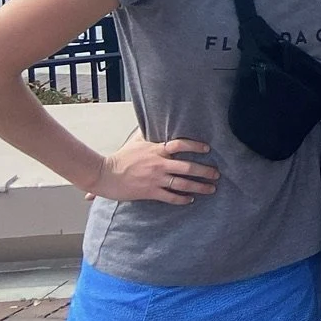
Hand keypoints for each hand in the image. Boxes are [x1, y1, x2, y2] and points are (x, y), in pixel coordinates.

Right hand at [92, 137, 216, 203]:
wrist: (104, 175)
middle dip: (205, 171)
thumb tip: (155, 120)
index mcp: (156, 150)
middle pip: (187, 167)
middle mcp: (159, 164)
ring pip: (182, 183)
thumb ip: (149, 133)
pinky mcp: (150, 192)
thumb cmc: (120, 158)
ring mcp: (155, 179)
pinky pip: (170, 197)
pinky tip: (190, 200)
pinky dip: (182, 199)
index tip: (207, 148)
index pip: (180, 144)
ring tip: (211, 188)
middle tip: (216, 173)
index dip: (195, 145)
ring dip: (199, 187)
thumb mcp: (136, 141)